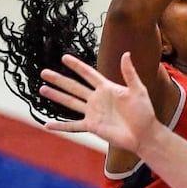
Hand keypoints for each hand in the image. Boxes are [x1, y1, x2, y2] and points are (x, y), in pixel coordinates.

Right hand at [38, 52, 157, 152]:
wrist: (144, 134)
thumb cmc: (144, 112)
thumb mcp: (138, 90)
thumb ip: (129, 73)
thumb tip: (126, 54)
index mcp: (107, 88)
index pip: (88, 74)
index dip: (76, 66)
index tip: (64, 57)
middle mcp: (97, 99)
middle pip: (74, 87)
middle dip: (59, 79)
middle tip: (44, 72)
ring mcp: (93, 113)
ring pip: (70, 103)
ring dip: (56, 96)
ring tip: (42, 89)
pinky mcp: (92, 126)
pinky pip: (73, 126)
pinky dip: (60, 126)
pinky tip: (47, 125)